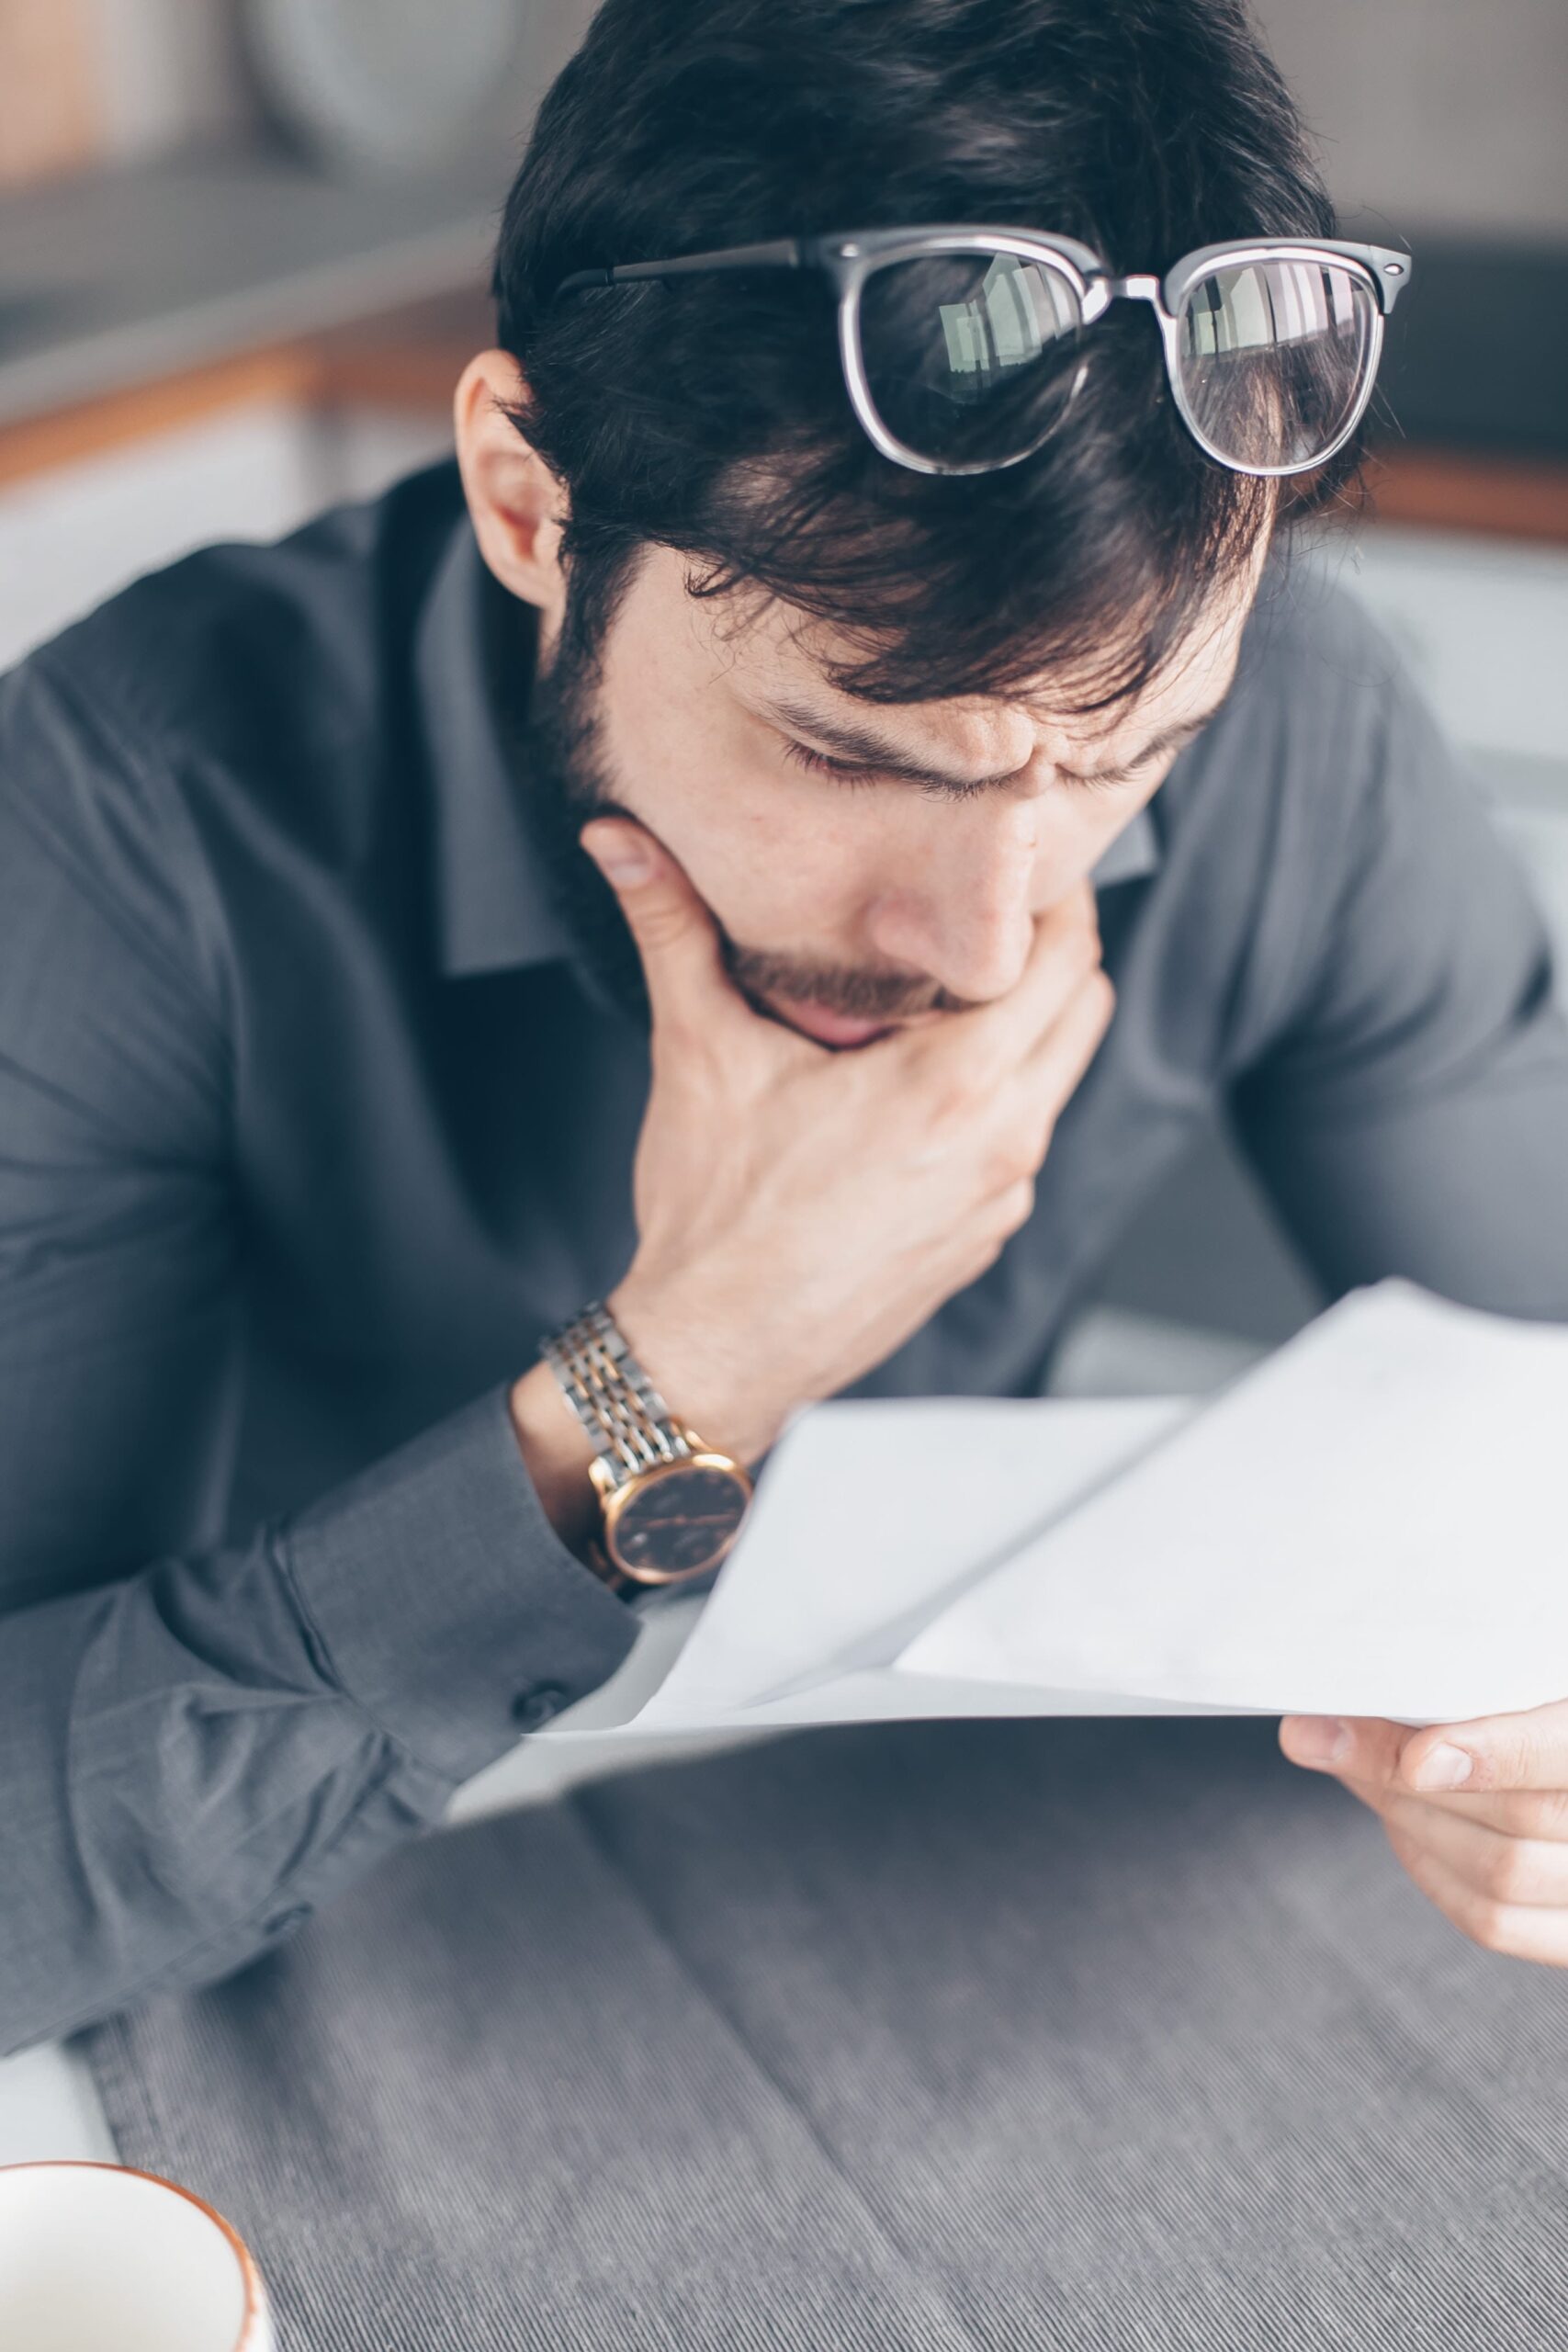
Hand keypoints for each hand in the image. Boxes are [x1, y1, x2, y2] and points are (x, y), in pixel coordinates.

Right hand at [579, 816, 1113, 1463]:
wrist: (714, 1355)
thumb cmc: (714, 1218)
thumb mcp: (699, 1054)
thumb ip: (673, 930)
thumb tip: (618, 836)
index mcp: (957, 1085)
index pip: (1068, 955)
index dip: (1047, 895)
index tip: (1005, 862)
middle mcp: (1005, 1140)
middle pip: (1087, 1007)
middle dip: (1051, 953)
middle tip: (983, 916)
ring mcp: (1002, 1198)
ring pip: (1058, 1077)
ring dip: (1026, 1028)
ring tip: (948, 995)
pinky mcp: (984, 1238)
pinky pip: (1022, 1141)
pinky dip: (998, 1099)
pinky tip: (923, 1086)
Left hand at [1280, 1703, 1567, 1965]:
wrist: (1552, 1760)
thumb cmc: (1537, 1700)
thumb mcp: (1532, 1674)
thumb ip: (1487, 1680)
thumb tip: (1372, 1690)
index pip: (1560, 1753)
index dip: (1493, 1755)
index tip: (1420, 1754)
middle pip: (1518, 1817)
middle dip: (1406, 1776)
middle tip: (1327, 1733)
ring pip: (1499, 1876)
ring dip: (1408, 1819)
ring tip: (1360, 1767)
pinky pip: (1495, 1922)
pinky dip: (1430, 1870)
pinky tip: (1401, 1823)